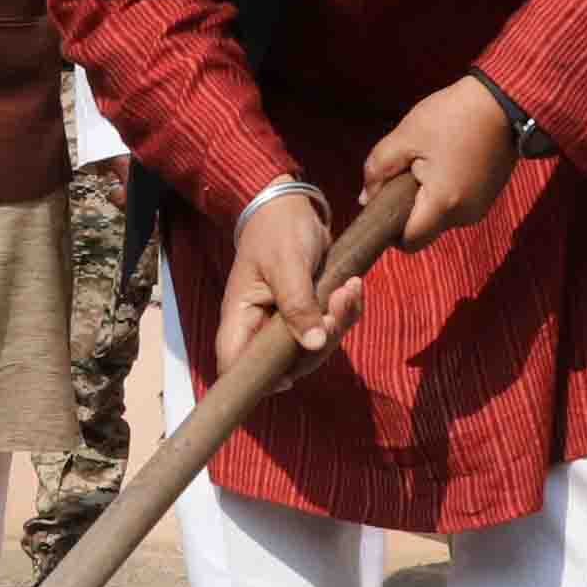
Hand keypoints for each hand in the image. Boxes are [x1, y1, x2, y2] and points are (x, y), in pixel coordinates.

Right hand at [211, 188, 362, 377]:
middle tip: (335, 307)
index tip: (290, 375)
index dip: (257, 380)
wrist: (290, 206)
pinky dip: (345, 312)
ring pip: (313, 349)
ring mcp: (284, 322)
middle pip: (284, 364)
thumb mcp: (287, 264)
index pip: (234, 363)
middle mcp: (260, 326)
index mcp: (242, 316)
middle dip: (319, 343)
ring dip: (338, 323)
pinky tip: (352, 287)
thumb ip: (298, 305)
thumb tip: (314, 344)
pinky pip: (329, 329)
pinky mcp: (307, 314)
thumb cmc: (278, 230)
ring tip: (348, 289)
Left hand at [365, 74, 520, 243]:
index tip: (384, 204)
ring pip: (440, 218)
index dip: (391, 231)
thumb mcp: (405, 136)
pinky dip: (445, 194)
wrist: (503, 102)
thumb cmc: (452, 116)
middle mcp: (465, 215)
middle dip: (409, 211)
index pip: (409, 242)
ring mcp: (480, 207)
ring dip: (428, 200)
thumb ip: (378, 169)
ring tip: (428, 162)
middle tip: (406, 173)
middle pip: (425, 230)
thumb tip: (366, 198)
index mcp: (443, 204)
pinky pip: (457, 207)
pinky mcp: (488, 197)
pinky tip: (446, 163)